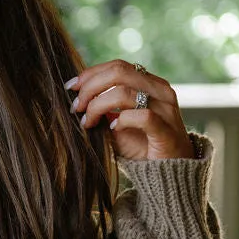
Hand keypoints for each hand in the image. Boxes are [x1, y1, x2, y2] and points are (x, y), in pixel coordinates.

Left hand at [65, 59, 193, 160]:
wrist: (169, 172)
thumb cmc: (141, 145)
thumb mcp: (116, 122)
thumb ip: (103, 107)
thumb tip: (77, 97)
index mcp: (150, 84)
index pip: (117, 66)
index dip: (91, 74)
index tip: (70, 87)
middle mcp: (160, 91)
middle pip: (119, 72)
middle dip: (90, 87)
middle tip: (76, 107)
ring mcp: (166, 109)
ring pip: (125, 92)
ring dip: (98, 106)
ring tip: (87, 122)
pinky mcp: (167, 131)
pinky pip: (142, 116)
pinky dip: (121, 120)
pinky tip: (112, 129)